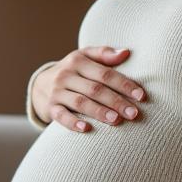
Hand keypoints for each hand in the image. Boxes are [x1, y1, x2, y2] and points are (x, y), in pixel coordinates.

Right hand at [31, 46, 147, 132]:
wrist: (40, 84)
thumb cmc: (72, 71)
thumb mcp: (84, 57)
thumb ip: (104, 54)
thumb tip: (126, 52)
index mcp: (78, 61)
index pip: (105, 73)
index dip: (124, 85)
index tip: (141, 96)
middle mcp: (66, 75)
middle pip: (95, 89)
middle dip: (116, 101)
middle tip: (133, 114)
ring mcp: (57, 92)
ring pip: (80, 102)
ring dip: (99, 111)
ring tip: (116, 120)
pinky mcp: (50, 107)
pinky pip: (61, 115)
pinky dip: (72, 122)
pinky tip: (86, 129)